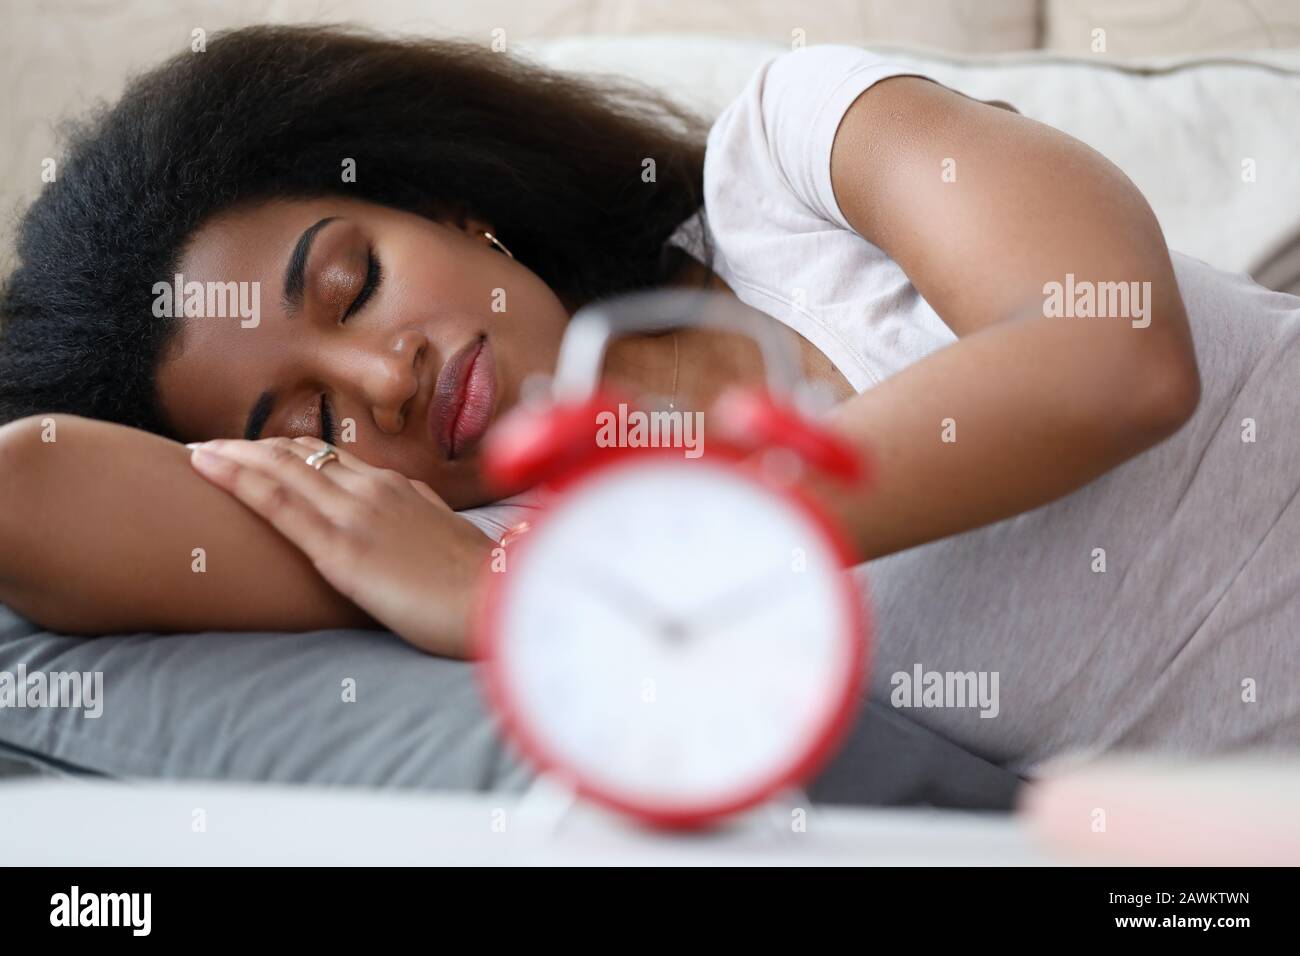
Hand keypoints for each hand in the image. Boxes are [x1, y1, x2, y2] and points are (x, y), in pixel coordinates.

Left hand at [188, 437, 492, 657]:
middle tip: (208, 446)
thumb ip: (419, 513)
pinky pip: (278, 504)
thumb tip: (405, 502)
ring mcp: (354, 514)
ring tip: (195, 452)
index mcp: (397, 487)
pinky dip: (236, 479)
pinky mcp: (340, 548)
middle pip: (297, 455)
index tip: (255, 452)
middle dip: (249, 447)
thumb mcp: (447, 535)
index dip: (286, 452)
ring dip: (232, 455)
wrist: (497, 603)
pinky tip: (206, 467)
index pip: (330, 457)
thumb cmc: (479, 583)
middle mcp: (371, 488)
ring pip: (280, 469)